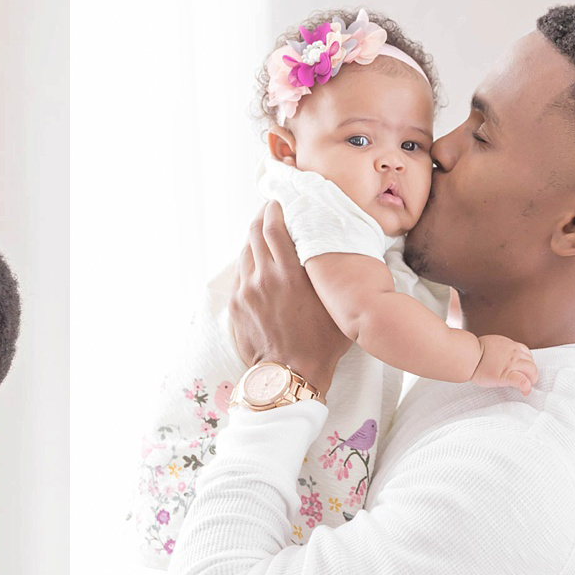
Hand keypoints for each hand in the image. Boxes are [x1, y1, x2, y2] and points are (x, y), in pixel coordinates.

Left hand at [229, 201, 349, 395]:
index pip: (272, 226)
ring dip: (255, 239)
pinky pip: (241, 273)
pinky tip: (260, 264)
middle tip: (272, 210)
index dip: (274, 208)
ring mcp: (247, 290)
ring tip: (267, 235)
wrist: (291, 373)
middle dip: (262, 216)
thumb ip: (332, 274)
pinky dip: (250, 262)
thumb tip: (338, 249)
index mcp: (289, 273)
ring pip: (246, 251)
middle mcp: (264, 277)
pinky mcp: (237, 304)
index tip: (280, 201)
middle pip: (254, 232)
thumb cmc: (322, 342)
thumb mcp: (337, 303)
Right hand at [470, 334, 537, 395]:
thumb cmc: (472, 352)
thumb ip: (498, 349)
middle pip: (531, 362)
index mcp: (509, 345)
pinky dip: (526, 387)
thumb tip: (497, 357)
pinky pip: (522, 381)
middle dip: (532, 372)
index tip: (524, 369)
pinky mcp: (506, 375)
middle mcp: (513, 353)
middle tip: (528, 380)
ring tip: (528, 386)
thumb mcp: (490, 344)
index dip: (527, 362)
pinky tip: (525, 391)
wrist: (467, 355)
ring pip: (531, 370)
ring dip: (532, 379)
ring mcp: (511, 364)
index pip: (526, 352)